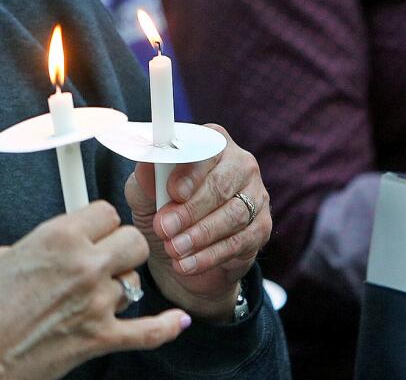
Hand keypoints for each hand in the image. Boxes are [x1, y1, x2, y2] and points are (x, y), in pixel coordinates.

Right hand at [0, 202, 189, 379]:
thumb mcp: (2, 258)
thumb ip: (38, 246)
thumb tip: (53, 248)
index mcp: (56, 238)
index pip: (104, 212)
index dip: (98, 221)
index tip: (93, 227)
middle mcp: (83, 266)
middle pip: (132, 240)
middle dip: (119, 245)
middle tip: (103, 254)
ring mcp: (96, 304)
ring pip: (135, 282)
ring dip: (121, 284)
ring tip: (100, 292)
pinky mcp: (100, 339)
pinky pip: (149, 332)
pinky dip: (167, 327)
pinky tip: (177, 321)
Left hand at [126, 124, 271, 321]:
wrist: (178, 247)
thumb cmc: (161, 207)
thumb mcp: (144, 192)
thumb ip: (145, 178)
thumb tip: (146, 164)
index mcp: (211, 142)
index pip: (206, 151)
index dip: (190, 173)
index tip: (172, 192)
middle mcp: (240, 164)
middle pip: (221, 185)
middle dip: (190, 210)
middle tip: (164, 228)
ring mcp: (256, 195)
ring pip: (233, 215)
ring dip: (200, 235)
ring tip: (173, 248)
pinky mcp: (261, 227)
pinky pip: (240, 242)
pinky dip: (211, 255)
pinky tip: (187, 264)